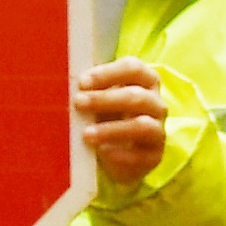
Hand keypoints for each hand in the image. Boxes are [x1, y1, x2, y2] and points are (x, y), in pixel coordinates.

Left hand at [75, 60, 172, 186]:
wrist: (120, 155)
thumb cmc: (108, 118)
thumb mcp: (100, 101)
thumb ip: (90, 91)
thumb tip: (66, 86)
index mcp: (145, 82)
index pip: (133, 69)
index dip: (108, 73)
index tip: (82, 82)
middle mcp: (156, 104)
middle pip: (136, 96)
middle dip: (104, 99)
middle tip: (78, 103)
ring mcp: (158, 131)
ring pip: (142, 126)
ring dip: (112, 129)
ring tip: (87, 134)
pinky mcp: (154, 156)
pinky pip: (140, 156)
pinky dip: (119, 154)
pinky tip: (101, 152)